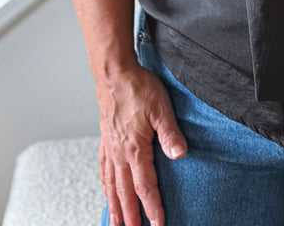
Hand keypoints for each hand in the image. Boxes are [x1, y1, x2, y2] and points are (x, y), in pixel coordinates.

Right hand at [97, 62, 186, 225]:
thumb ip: (170, 133)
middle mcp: (119, 153)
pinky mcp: (105, 138)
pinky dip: (105, 184)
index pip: (145, 186)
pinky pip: (104, 168)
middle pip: (125, 192)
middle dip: (131, 216)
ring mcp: (110, 147)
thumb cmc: (138, 87)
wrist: (114, 73)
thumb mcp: (161, 108)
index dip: (152, 207)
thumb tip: (180, 155)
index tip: (158, 224)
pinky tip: (106, 190)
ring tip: (116, 223)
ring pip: (112, 184)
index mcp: (134, 148)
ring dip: (115, 206)